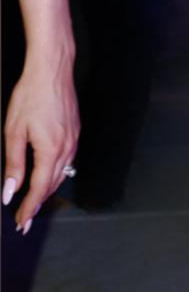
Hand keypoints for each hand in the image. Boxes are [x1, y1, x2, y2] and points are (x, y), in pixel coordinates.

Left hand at [3, 57, 79, 230]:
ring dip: (48, 190)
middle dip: (38, 204)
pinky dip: (57, 173)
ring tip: (34, 202)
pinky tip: (49, 174)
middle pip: (53, 185)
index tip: (21, 222)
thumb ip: (14, 164)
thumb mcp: (14, 131)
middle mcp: (67, 147)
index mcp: (51, 150)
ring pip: (62, 174)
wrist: (52, 69)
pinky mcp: (76, 131)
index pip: (38, 188)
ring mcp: (74, 139)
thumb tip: (10, 191)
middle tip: (24, 220)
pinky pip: (68, 160)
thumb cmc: (32, 94)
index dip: (28, 208)